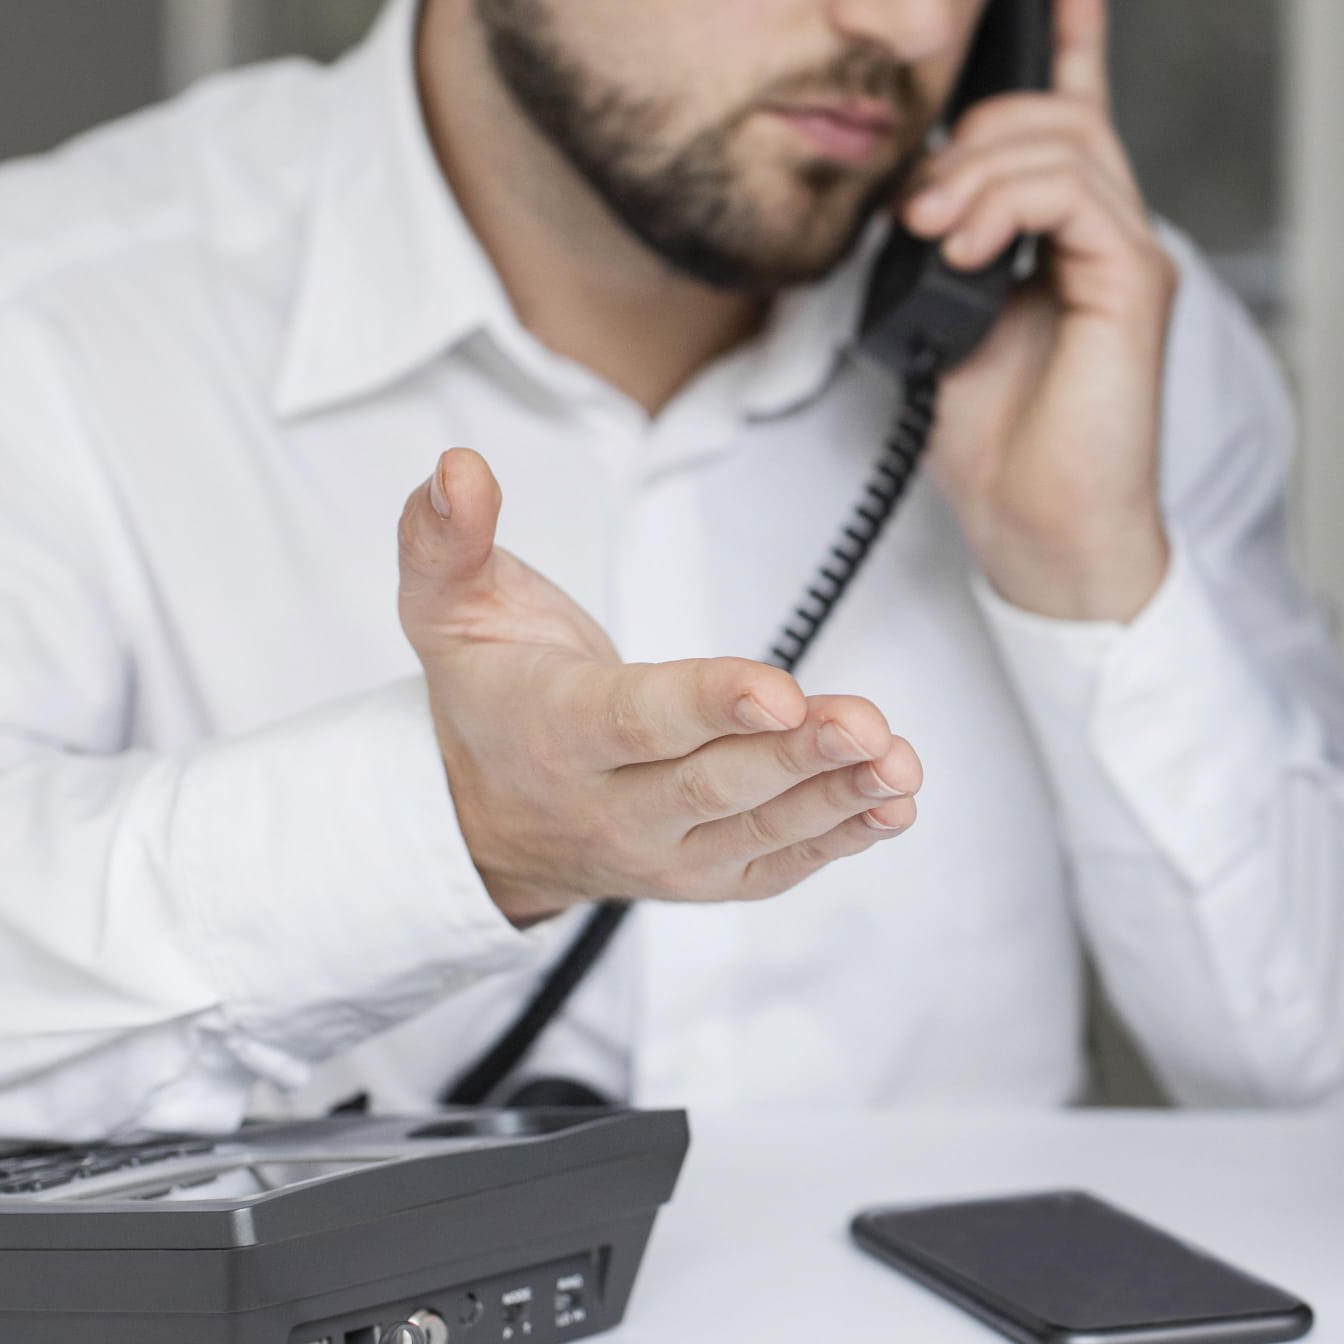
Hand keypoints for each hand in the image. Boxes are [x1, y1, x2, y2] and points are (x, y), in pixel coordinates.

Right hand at [397, 448, 922, 926]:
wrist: (485, 818)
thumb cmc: (490, 694)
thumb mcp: (445, 609)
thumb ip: (445, 538)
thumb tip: (459, 466)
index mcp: (554, 732)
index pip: (637, 722)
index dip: (710, 704)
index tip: (779, 689)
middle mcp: (610, 806)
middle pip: (712, 784)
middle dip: (795, 755)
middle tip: (868, 725)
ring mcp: (664, 852)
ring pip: (756, 830)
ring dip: (835, 796)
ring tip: (898, 763)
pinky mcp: (707, 877)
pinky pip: (777, 865)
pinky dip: (840, 838)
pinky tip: (893, 803)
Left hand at [906, 0, 1177, 621]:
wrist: (1044, 534)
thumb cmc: (1001, 449)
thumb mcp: (944, 320)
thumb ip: (944, 248)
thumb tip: (913, 196)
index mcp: (1067, 242)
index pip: (1077, 119)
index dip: (1078, 41)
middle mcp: (1108, 239)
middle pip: (1055, 118)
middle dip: (974, 135)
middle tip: (919, 206)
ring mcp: (1127, 259)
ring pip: (1063, 145)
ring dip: (979, 172)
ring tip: (937, 230)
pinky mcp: (1134, 286)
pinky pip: (1078, 195)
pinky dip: (1011, 203)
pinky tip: (970, 242)